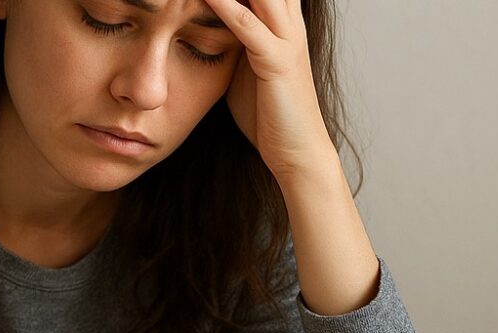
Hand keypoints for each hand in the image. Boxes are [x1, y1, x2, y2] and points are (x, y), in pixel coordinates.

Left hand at [203, 0, 337, 179]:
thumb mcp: (243, 64)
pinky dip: (226, 7)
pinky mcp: (277, 62)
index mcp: (282, 20)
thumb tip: (199, 21)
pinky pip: (249, 27)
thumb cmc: (267, 111)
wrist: (297, 152)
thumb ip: (230, 36)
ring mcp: (286, 40)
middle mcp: (288, 22)